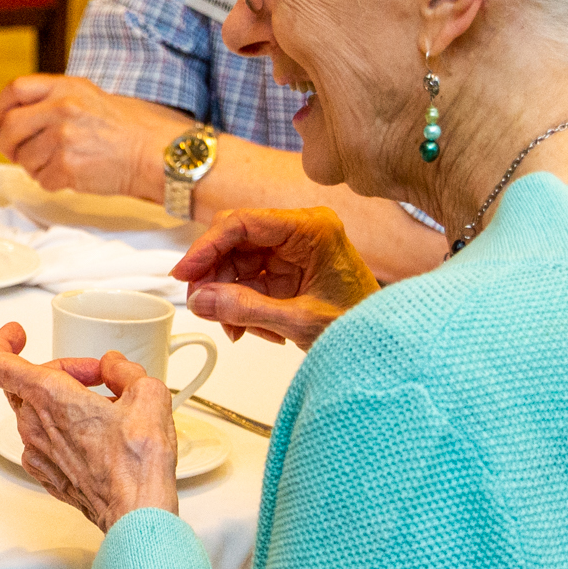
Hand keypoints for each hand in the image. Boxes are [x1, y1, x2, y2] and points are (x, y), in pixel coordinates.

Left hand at [0, 75, 176, 199]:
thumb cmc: (136, 129)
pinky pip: (42, 180)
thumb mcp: (94, 97)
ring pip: (24, 159)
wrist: (160, 154)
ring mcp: (63, 139)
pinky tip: (72, 175)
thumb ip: (58, 101)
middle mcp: (61, 109)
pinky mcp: (67, 168)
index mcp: (67, 88)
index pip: (16, 89)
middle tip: (17, 152)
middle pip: (10, 128)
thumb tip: (25, 115)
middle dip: (8, 144)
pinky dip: (52, 182)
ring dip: (35, 166)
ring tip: (60, 163)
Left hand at [0, 323, 177, 530]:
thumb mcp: (147, 393)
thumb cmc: (137, 463)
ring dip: (65, 400)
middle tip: (96, 375)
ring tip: (107, 407)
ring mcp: (38, 453)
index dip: (2, 341)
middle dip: (61, 371)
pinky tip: (99, 434)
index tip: (18, 334)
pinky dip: (66, 428)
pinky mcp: (48, 474)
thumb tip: (115, 367)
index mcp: (49, 398)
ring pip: (37, 411)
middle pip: (27, 383)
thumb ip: (124, 369)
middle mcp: (34, 426)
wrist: (138, 513)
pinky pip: (47, 440)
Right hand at [171, 208, 379, 347]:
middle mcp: (299, 232)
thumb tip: (200, 300)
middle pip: (235, 241)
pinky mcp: (287, 269)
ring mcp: (292, 250)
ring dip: (227, 295)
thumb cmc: (361, 325)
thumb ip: (245, 309)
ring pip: (236, 262)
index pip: (243, 223)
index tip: (184, 273)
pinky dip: (241, 304)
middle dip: (215, 276)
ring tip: (236, 328)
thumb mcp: (298, 321)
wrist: (383, 345)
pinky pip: (248, 279)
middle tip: (204, 307)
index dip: (206, 247)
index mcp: (310, 229)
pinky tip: (250, 327)